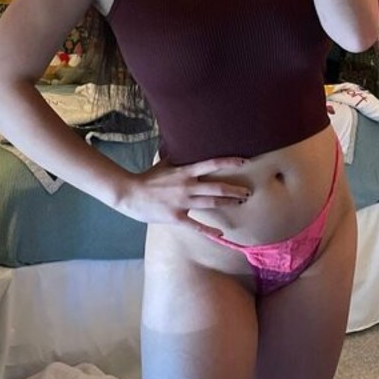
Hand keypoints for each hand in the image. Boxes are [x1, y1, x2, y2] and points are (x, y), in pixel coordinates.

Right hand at [115, 155, 250, 236]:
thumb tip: (184, 143)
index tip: (244, 161)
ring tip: (239, 203)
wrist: (130, 194)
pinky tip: (220, 234)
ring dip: (227, 203)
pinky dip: (209, 231)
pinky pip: (196, 226)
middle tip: (248, 192)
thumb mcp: (164, 162)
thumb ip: (178, 156)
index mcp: (185, 171)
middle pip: (217, 187)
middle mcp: (187, 186)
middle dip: (235, 190)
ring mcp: (183, 202)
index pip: (212, 163)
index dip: (229, 162)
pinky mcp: (177, 217)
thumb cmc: (147, 178)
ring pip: (211, 204)